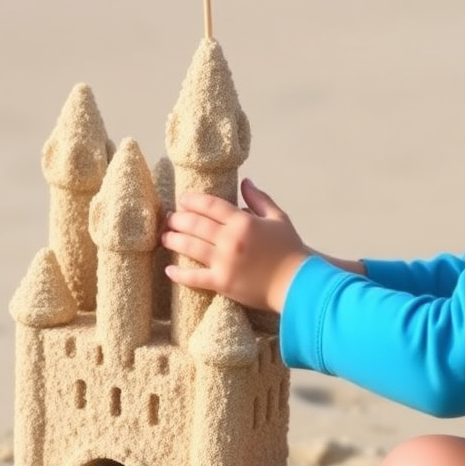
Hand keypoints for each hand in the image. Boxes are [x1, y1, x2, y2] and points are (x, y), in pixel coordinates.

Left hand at [161, 178, 308, 311]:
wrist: (299, 283)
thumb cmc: (291, 250)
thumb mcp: (278, 219)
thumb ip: (260, 199)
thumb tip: (245, 182)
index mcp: (243, 222)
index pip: (210, 205)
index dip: (193, 200)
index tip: (182, 200)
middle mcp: (230, 240)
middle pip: (195, 224)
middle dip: (178, 219)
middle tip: (169, 218)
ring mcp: (224, 262)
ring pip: (190, 247)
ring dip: (173, 240)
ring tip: (165, 237)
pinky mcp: (222, 283)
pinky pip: (194, 277)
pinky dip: (179, 273)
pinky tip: (169, 269)